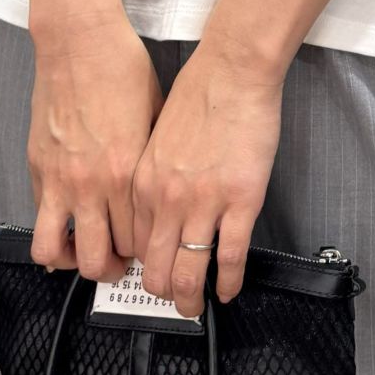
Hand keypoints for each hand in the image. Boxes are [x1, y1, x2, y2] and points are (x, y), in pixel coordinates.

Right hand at [26, 9, 163, 281]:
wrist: (80, 41)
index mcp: (127, 172)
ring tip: (84, 250)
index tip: (147, 245)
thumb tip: (154, 190)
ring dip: (71, 260)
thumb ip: (150, 161)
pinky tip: (64, 222)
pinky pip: (39, 217)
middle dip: (110, 268)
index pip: (136, 240)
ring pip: (54, 253)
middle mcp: (91, 184)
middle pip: (96, 259)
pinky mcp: (37, 168)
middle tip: (118, 260)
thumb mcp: (155, 115)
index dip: (144, 249)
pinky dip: (50, 229)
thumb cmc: (123, 69)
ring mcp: (59, 179)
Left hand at [131, 37, 284, 319]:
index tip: (154, 272)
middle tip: (174, 300)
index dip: (144, 266)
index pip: (134, 245)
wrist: (232, 69)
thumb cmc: (198, 91)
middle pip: (155, 269)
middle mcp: (166, 199)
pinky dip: (227, 282)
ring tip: (197, 305)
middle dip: (163, 294)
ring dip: (190, 299)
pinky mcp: (240, 201)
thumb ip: (152, 174)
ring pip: (188, 273)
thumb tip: (156, 206)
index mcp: (142, 182)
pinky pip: (228, 258)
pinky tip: (228, 289)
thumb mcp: (156, 136)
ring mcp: (204, 203)